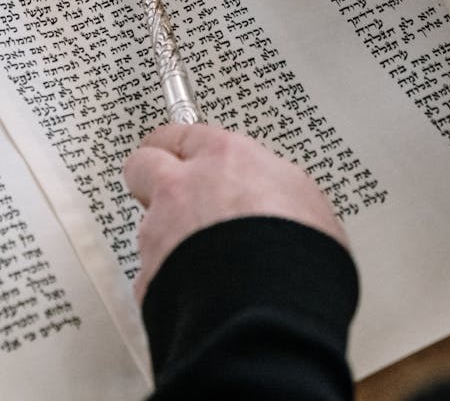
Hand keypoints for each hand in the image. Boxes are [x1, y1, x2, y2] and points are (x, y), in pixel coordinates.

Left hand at [123, 123, 347, 302]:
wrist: (269, 315)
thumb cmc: (299, 256)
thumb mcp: (306, 200)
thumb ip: (273, 186)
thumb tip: (277, 196)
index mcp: (223, 158)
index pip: (184, 134)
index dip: (182, 145)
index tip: (181, 147)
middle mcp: (181, 189)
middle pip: (143, 164)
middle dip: (152, 173)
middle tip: (170, 187)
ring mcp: (159, 234)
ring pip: (148, 224)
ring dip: (167, 236)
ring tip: (199, 259)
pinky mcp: (149, 280)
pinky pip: (152, 275)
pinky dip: (169, 281)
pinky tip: (194, 293)